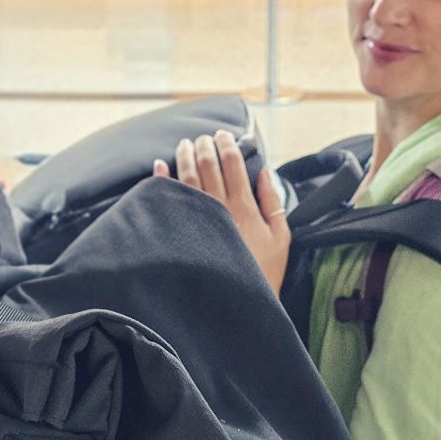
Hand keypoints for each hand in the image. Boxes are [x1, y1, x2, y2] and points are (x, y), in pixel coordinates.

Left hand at [153, 130, 291, 294]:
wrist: (237, 305)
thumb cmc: (263, 273)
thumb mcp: (281, 238)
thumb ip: (272, 202)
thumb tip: (264, 171)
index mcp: (244, 208)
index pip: (233, 164)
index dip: (228, 144)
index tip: (224, 133)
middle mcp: (218, 209)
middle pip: (209, 166)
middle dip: (206, 145)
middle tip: (204, 136)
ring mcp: (197, 221)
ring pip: (188, 177)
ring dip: (186, 155)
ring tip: (186, 143)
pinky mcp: (181, 233)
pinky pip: (168, 200)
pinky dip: (162, 179)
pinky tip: (159, 165)